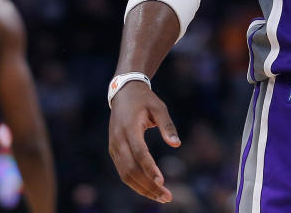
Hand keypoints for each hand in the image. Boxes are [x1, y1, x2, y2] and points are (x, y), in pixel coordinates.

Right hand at [107, 82, 180, 203]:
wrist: (123, 93)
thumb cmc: (145, 100)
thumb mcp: (159, 107)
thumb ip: (167, 126)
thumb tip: (176, 145)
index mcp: (129, 128)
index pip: (139, 153)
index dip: (150, 169)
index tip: (162, 182)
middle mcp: (118, 141)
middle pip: (131, 170)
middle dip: (148, 186)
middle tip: (167, 197)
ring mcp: (114, 148)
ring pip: (125, 175)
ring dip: (142, 189)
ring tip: (161, 197)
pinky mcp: (114, 152)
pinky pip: (123, 172)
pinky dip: (135, 183)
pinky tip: (149, 190)